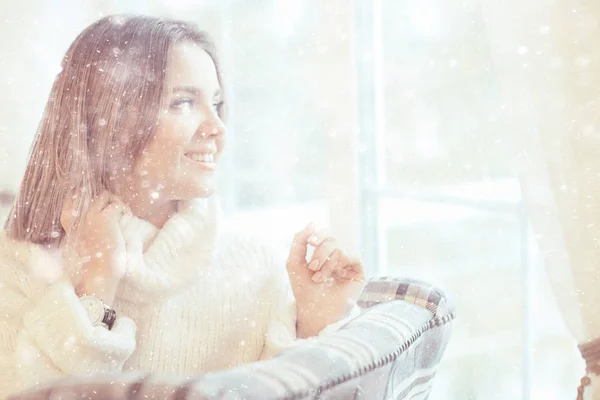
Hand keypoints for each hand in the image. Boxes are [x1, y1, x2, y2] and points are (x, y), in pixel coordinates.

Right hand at [60, 190, 128, 304]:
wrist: (97, 275)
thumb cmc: (92, 260)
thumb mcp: (83, 238)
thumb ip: (85, 222)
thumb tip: (100, 207)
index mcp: (68, 219)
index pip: (76, 195)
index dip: (92, 198)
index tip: (103, 209)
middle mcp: (77, 214)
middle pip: (94, 193)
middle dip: (107, 200)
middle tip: (116, 214)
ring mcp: (91, 214)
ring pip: (105, 194)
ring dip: (116, 203)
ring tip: (122, 218)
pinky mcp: (106, 218)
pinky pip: (118, 204)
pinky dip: (125, 211)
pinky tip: (125, 222)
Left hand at [286, 222, 365, 338]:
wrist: (314, 312)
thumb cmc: (304, 290)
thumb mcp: (294, 263)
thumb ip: (299, 241)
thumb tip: (312, 223)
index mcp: (323, 254)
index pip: (323, 234)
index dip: (317, 234)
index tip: (310, 241)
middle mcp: (337, 257)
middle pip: (331, 238)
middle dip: (319, 251)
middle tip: (312, 267)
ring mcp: (348, 264)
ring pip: (339, 247)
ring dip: (325, 261)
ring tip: (319, 277)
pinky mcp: (358, 272)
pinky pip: (350, 255)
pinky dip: (337, 264)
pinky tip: (332, 277)